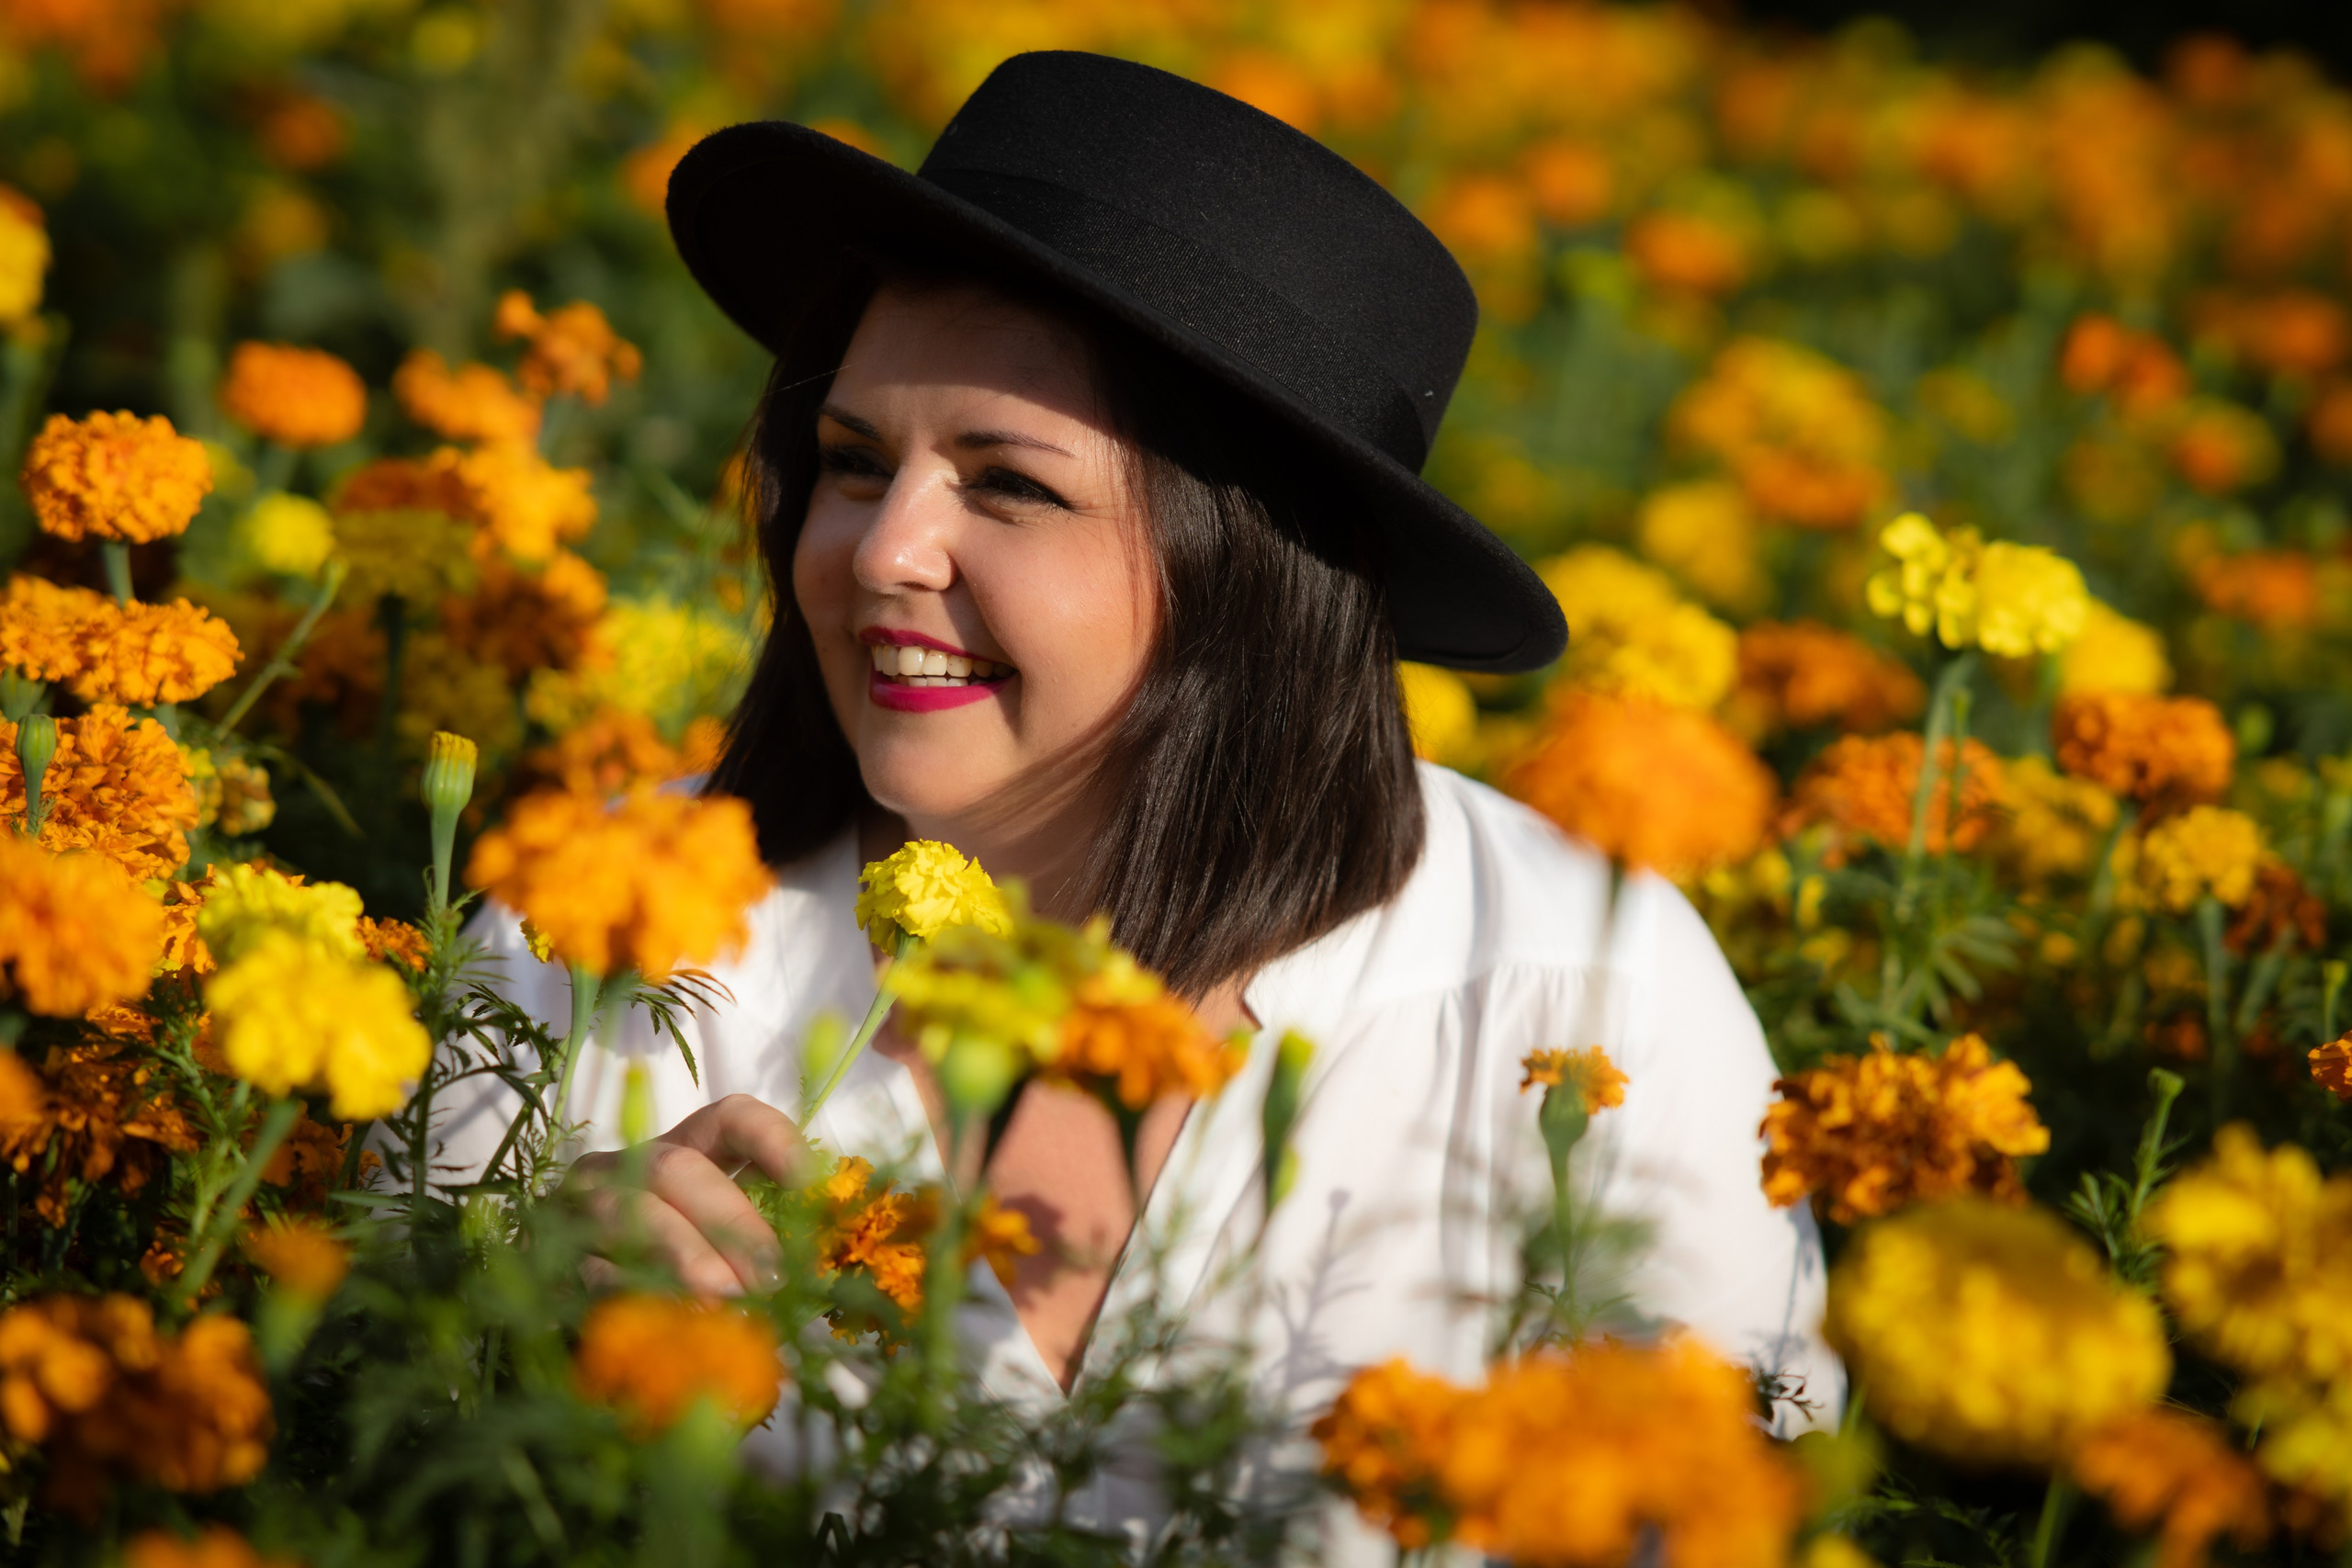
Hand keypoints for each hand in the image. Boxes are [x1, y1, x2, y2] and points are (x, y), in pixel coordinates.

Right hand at [564, 1093, 807, 1297]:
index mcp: (687, 1146)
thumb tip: (831, 1241)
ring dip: (686, 1257)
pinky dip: (642, 1294)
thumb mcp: (730, 1240)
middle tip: (772, 1275)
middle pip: (678, 1168)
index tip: (812, 1185)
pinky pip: (596, 1270)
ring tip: (729, 1299)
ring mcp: (584, 1208)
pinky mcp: (557, 1258)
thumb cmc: (685, 1273)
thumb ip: (775, 1231)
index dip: (775, 1142)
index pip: (732, 1117)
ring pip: (632, 1215)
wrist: (592, 1326)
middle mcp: (631, 1164)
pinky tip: (677, 1320)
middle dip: (732, 1222)